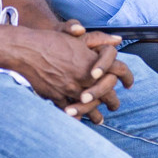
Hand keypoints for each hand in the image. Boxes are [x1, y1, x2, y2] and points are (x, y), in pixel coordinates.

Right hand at [2, 28, 127, 122]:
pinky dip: (76, 116)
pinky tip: (79, 119)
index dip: (127, 78)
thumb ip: (98, 39)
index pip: (119, 71)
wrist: (28, 51)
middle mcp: (85, 77)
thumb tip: (117, 40)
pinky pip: (71, 111)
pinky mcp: (57, 97)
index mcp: (93, 62)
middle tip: (114, 105)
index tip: (129, 84)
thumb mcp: (77, 38)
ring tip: (99, 120)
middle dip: (113, 102)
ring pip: (90, 107)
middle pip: (108, 94)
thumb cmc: (52, 41)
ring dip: (96, 115)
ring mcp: (71, 89)